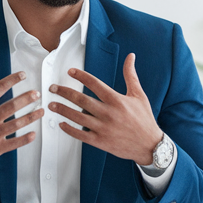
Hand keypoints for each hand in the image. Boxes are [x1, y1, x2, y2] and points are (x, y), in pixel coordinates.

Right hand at [0, 69, 43, 184]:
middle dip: (27, 98)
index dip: (12, 80)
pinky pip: (14, 143)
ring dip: (31, 117)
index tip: (22, 75)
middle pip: (12, 106)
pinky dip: (25, 139)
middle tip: (37, 94)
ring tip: (41, 111)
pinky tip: (34, 134)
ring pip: (17, 124)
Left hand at [48, 54, 162, 164]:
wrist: (150, 145)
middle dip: (64, 92)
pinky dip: (69, 129)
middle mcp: (108, 113)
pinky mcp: (100, 141)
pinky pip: (80, 135)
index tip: (70, 72)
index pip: (94, 84)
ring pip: (77, 117)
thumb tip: (130, 57)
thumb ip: (130, 75)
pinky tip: (62, 124)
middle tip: (53, 88)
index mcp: (117, 100)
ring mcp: (103, 128)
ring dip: (62, 109)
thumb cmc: (144, 120)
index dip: (81, 76)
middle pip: (81, 99)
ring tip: (52, 104)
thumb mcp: (139, 95)